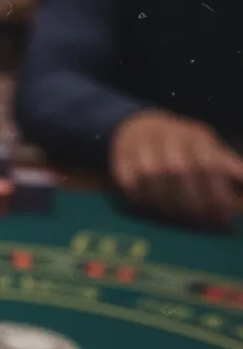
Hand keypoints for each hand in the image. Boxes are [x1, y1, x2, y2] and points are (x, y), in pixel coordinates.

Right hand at [110, 110, 242, 228]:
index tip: (223, 218)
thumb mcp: (211, 149)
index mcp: (195, 134)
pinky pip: (128, 182)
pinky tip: (152, 207)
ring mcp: (139, 143)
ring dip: (165, 203)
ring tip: (177, 216)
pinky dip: (140, 198)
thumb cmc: (183, 147)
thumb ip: (229, 167)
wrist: (138, 127)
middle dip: (191, 202)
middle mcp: (166, 134)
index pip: (208, 164)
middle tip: (199, 220)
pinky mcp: (119, 156)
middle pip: (178, 171)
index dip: (217, 195)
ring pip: (151, 176)